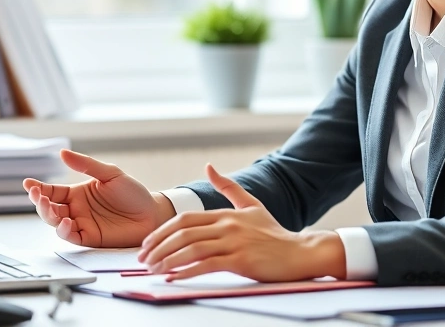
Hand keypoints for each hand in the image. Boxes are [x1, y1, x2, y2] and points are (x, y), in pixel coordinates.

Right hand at [24, 149, 175, 246]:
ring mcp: (82, 224)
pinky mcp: (89, 238)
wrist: (152, 213)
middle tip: (37, 195)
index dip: (38, 188)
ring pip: (55, 222)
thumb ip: (86, 165)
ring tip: (49, 207)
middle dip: (40, 202)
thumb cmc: (133, 193)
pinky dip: (64, 231)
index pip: (52, 191)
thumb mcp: (110, 174)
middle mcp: (76, 209)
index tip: (28, 183)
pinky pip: (71, 236)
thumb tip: (62, 153)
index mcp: (78, 193)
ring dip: (48, 215)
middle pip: (49, 208)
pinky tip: (66, 222)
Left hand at [136, 164, 346, 281]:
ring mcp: (234, 243)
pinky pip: (208, 265)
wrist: (300, 252)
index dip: (162, 231)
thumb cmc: (274, 232)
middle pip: (184, 233)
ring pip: (192, 249)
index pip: (185, 219)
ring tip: (153, 270)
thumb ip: (228, 187)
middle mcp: (228, 225)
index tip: (148, 243)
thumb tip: (209, 166)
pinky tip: (174, 278)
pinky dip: (187, 272)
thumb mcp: (251, 205)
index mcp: (225, 214)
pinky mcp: (241, 261)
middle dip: (159, 246)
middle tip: (143, 259)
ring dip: (169, 260)